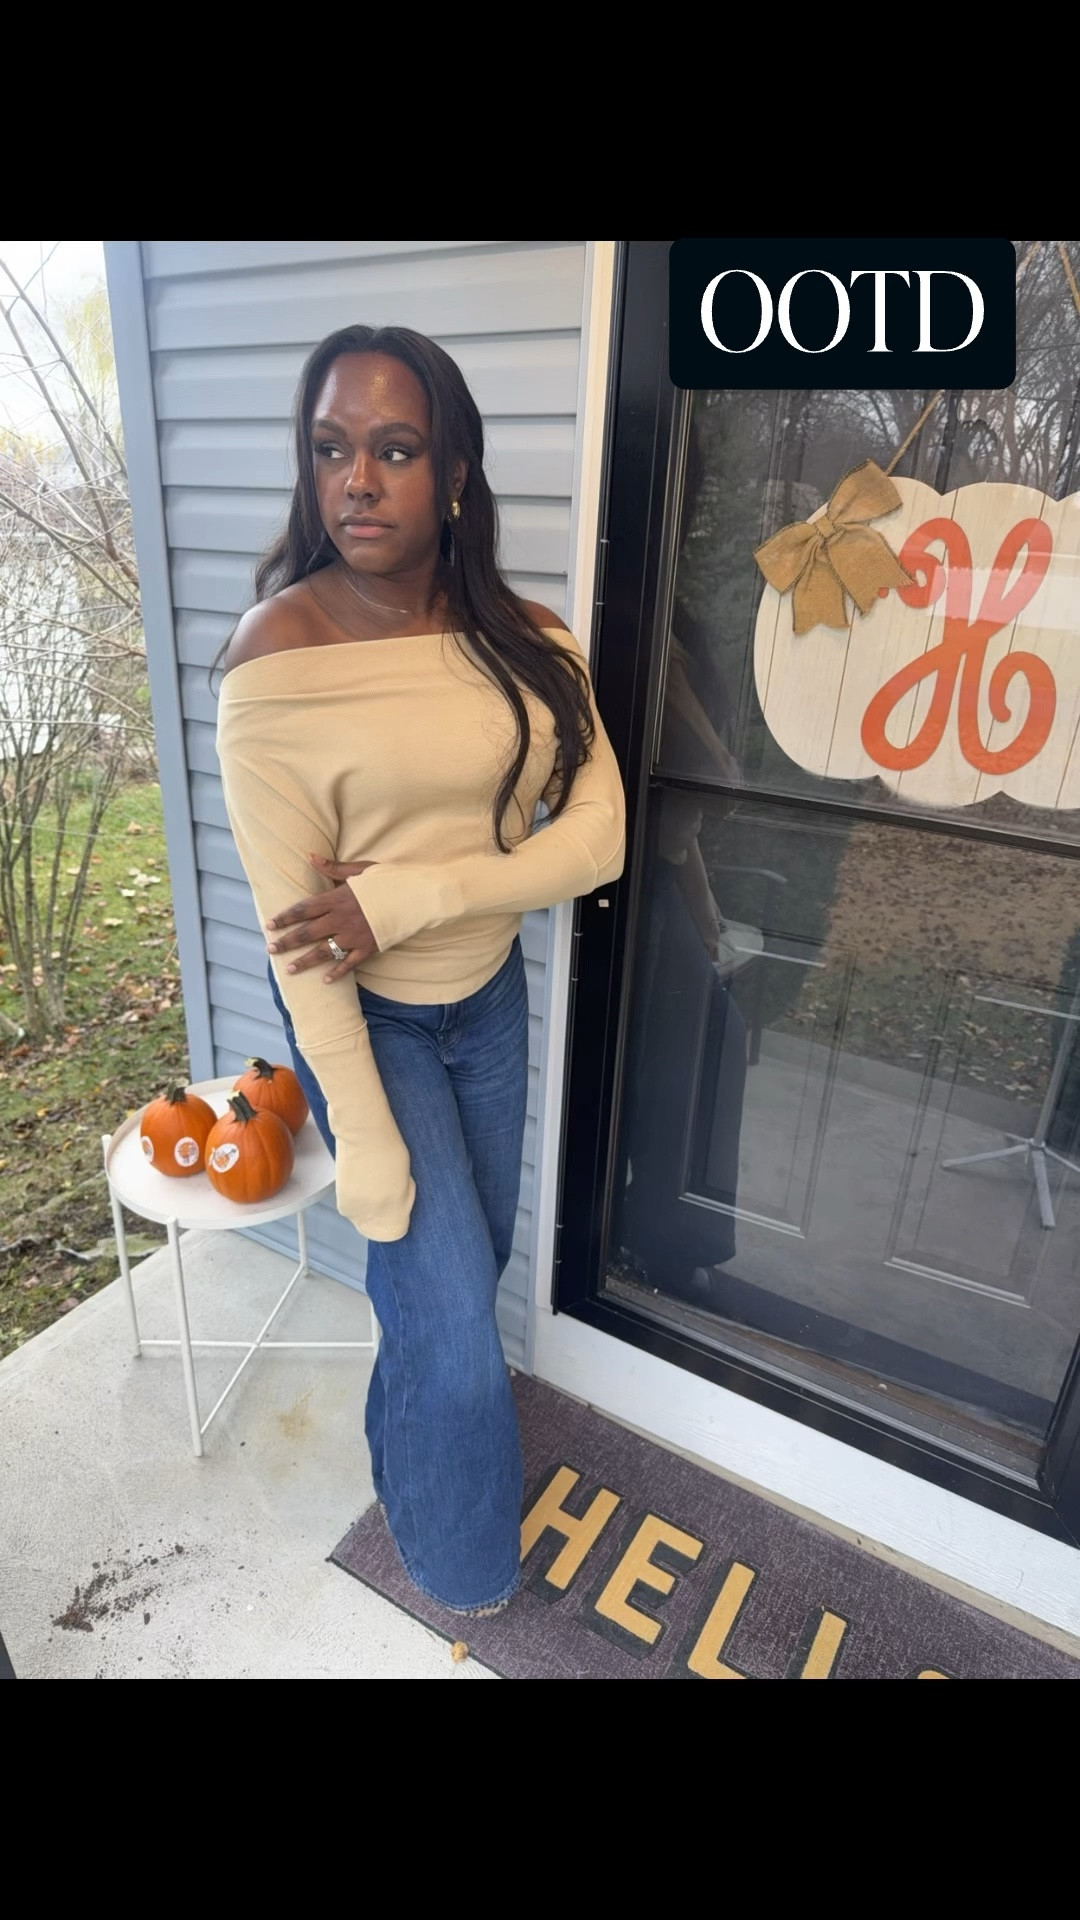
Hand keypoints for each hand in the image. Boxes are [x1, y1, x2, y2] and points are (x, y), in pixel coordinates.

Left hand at [266, 857, 377, 980]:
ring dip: (305, 961)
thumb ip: (333, 868)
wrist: (414, 897)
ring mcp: (354, 936)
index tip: (270, 925)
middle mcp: (341, 920)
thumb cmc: (387, 881)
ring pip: (324, 952)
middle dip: (287, 942)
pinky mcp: (368, 948)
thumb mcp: (359, 869)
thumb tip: (310, 857)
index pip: (303, 909)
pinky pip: (349, 963)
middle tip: (271, 949)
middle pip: (308, 933)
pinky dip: (337, 972)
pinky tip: (325, 980)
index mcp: (337, 899)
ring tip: (289, 969)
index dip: (285, 917)